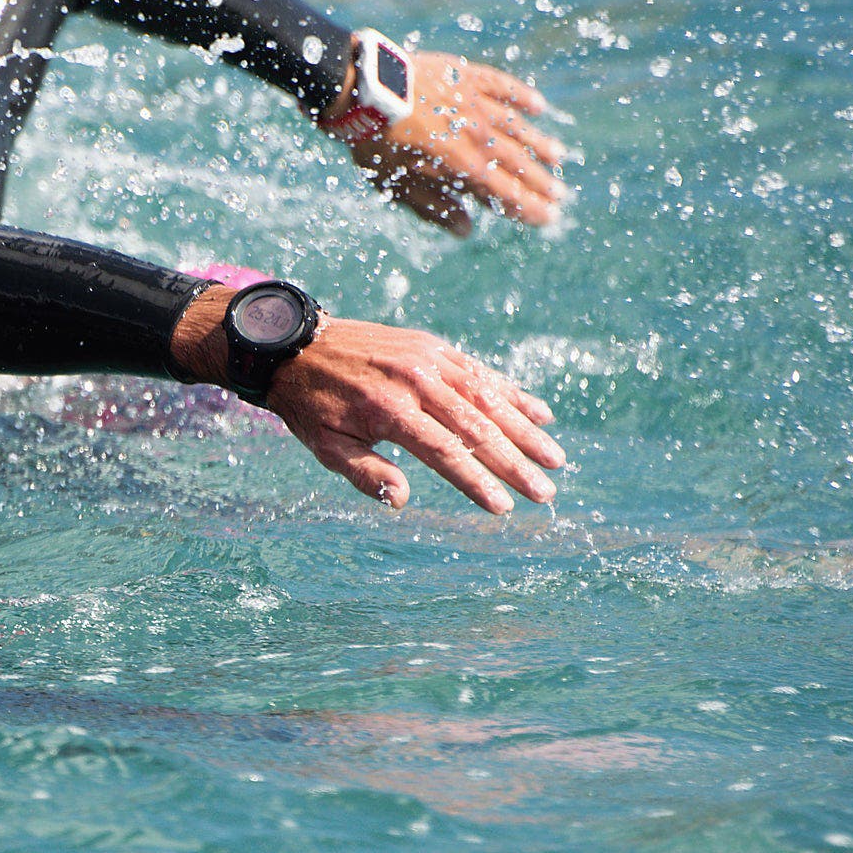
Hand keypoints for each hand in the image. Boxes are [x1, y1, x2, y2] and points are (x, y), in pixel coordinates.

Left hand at [170, 288, 564, 511]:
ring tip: (555, 460)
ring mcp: (428, 359)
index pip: (444, 452)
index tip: (504, 508)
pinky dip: (512, 393)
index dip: (476, 482)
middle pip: (476, 426)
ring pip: (488, 397)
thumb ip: (365, 473)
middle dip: (514, 464)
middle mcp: (415, 380)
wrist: (297, 344)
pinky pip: (480, 372)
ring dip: (525, 430)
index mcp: (388, 409)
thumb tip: (403, 500)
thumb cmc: (312, 405)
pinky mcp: (434, 347)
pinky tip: (541, 415)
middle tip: (545, 494)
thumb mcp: (326, 445)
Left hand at [328, 49, 571, 235]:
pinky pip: (499, 85)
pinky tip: (537, 106)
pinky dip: (519, 95)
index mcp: (459, 162)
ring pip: (514, 125)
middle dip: (539, 181)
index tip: (547, 218)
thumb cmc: (374, 141)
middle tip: (561, 196)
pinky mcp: (464, 74)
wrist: (361, 88)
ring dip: (537, 143)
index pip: (502, 190)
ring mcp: (472, 101)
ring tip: (558, 157)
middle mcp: (474, 132)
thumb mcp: (395, 182)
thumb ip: (433, 206)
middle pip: (515, 161)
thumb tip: (466, 230)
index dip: (526, 206)